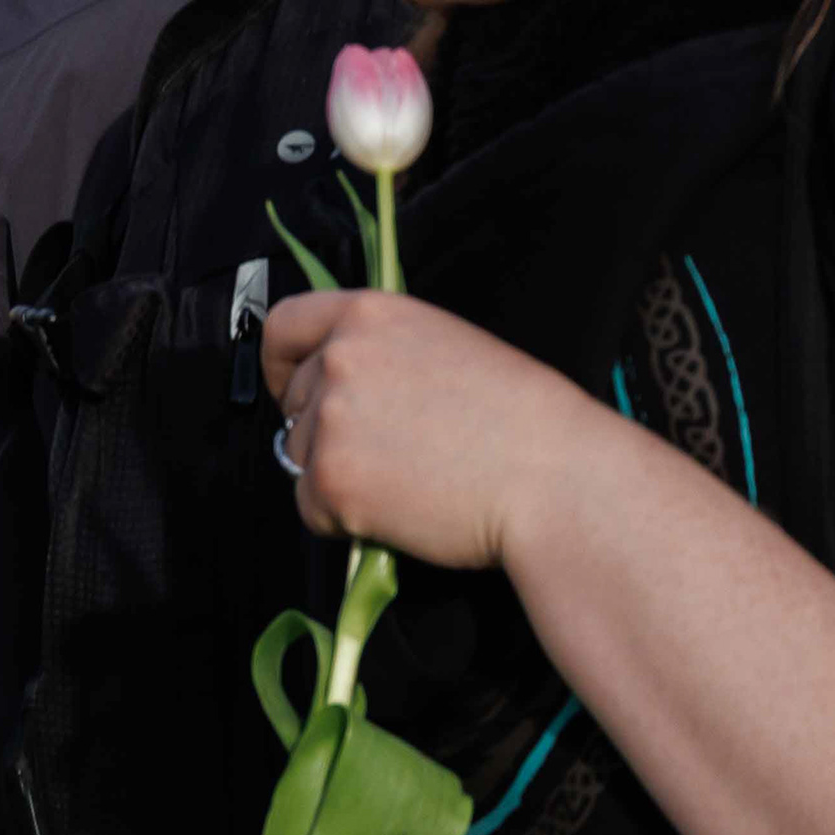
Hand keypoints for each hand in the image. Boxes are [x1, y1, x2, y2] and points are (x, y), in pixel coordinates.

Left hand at [261, 289, 597, 570]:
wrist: (552, 477)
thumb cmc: (523, 419)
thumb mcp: (450, 347)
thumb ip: (386, 354)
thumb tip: (344, 388)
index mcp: (372, 315)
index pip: (284, 326)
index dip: (283, 364)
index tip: (293, 388)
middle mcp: (340, 360)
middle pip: (295, 403)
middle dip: (328, 432)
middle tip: (391, 453)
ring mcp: (330, 422)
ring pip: (300, 458)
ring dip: (340, 476)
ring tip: (411, 480)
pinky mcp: (330, 483)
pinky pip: (313, 509)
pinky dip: (348, 520)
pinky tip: (404, 507)